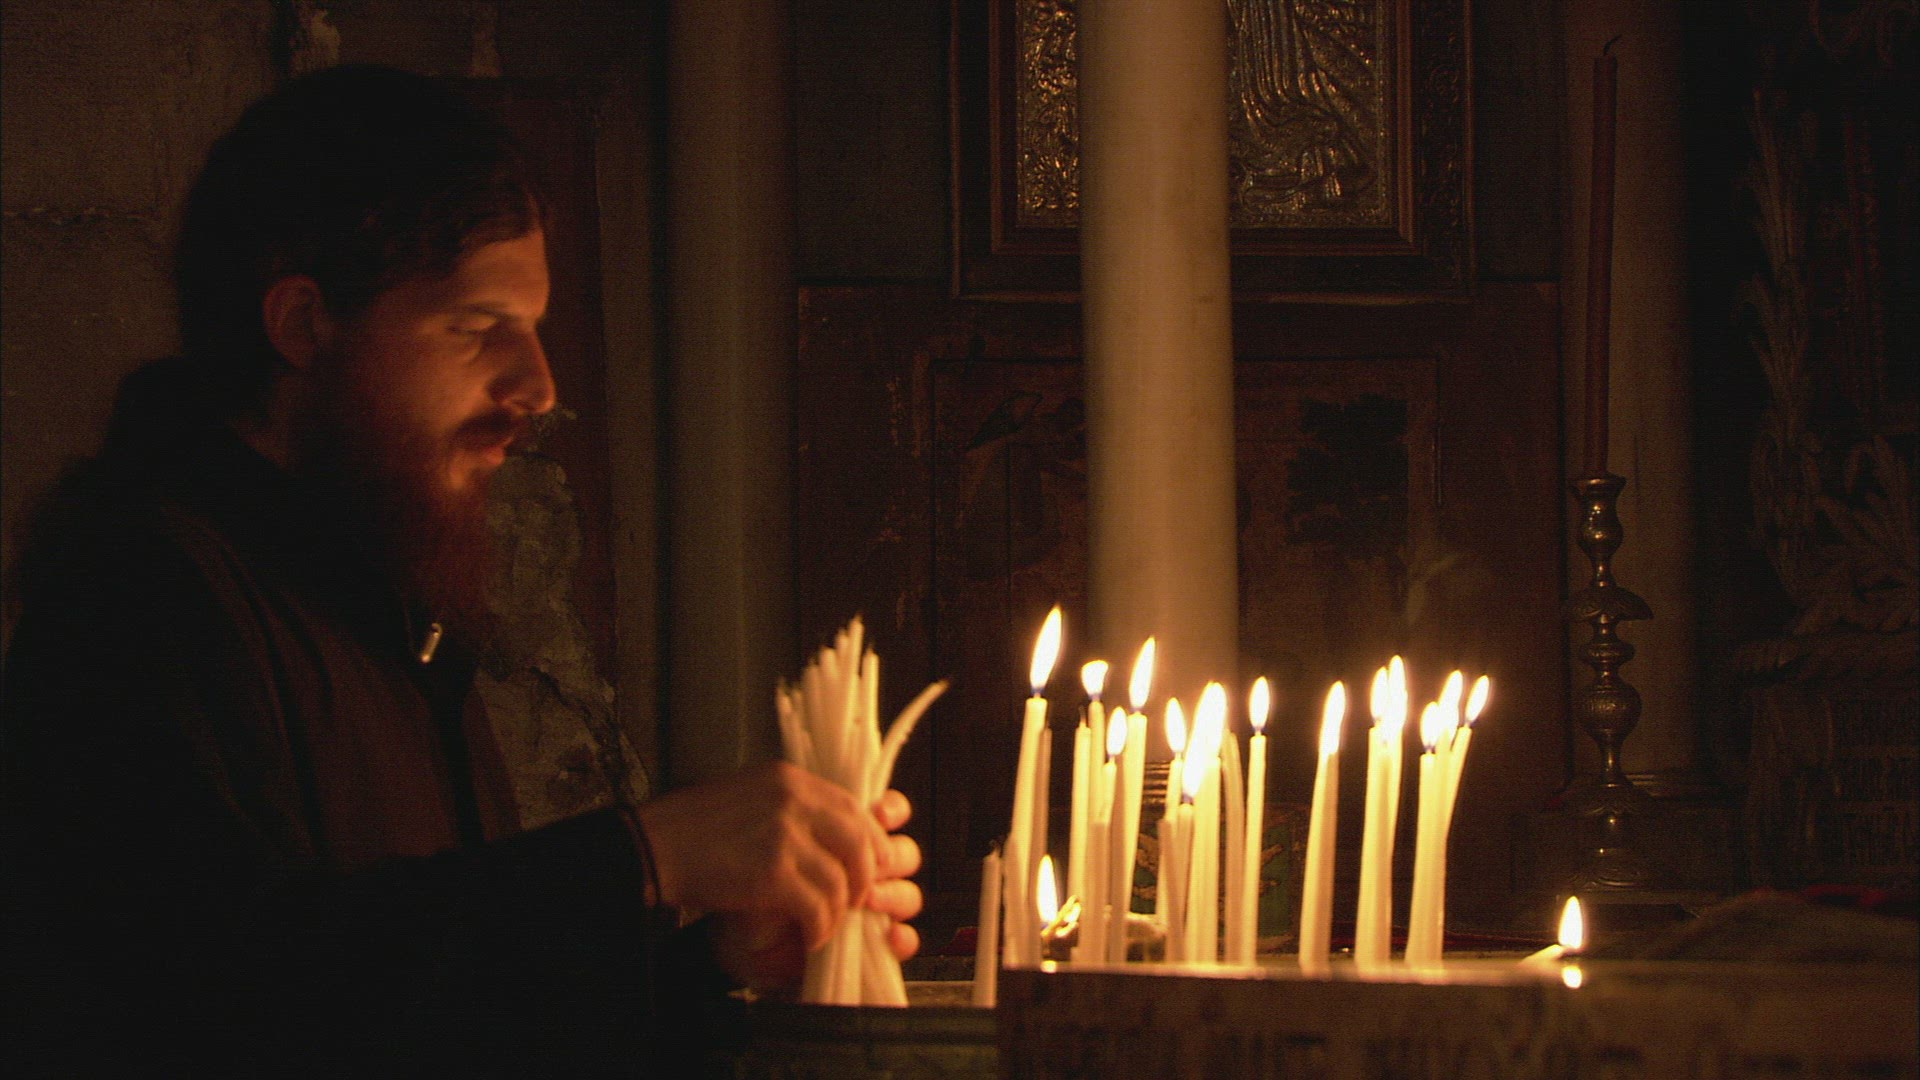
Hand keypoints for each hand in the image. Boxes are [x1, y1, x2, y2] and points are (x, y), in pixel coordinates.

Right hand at [636, 767, 922, 991]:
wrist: (654, 847)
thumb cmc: (694, 828)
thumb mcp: (749, 797)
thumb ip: (790, 807)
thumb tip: (832, 836)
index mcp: (789, 779)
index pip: (853, 807)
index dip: (869, 841)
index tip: (871, 866)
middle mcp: (793, 799)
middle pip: (859, 842)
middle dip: (864, 879)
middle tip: (855, 902)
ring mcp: (784, 834)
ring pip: (841, 881)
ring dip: (837, 913)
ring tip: (824, 927)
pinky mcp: (772, 872)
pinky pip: (817, 907)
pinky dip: (819, 929)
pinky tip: (810, 938)